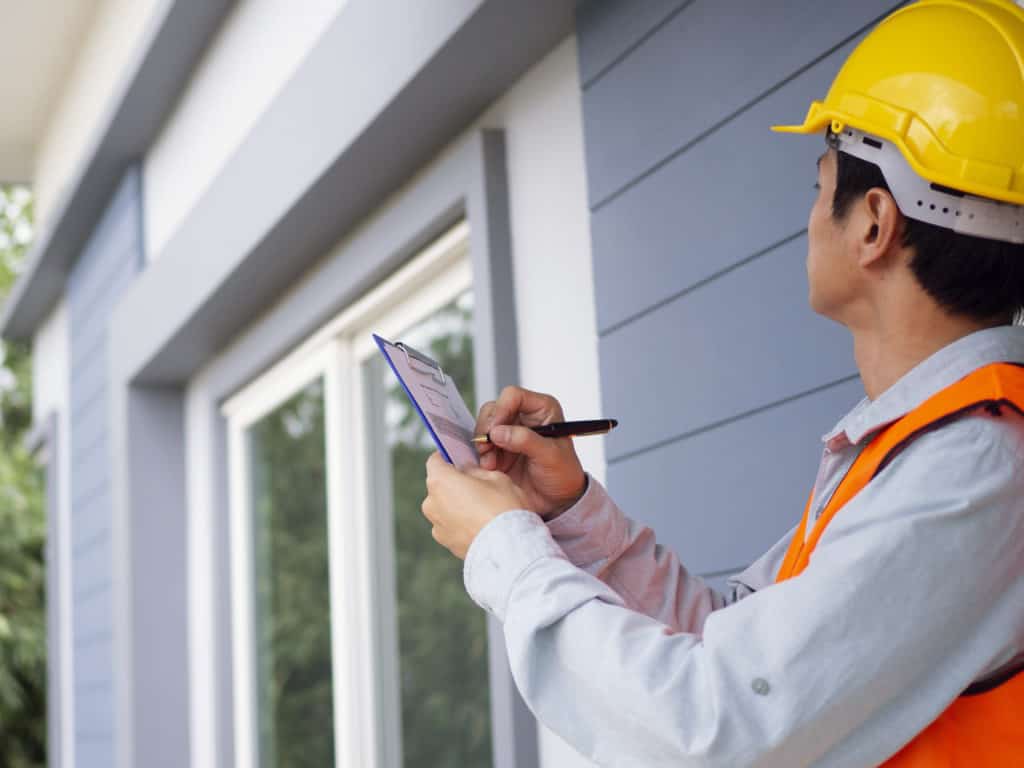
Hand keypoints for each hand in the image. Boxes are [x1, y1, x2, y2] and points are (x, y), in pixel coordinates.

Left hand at [422, 452, 528, 559]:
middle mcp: (431, 503)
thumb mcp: (496, 477)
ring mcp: (437, 526)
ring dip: (458, 505)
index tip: (460, 460)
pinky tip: (481, 525)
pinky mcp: (446, 543)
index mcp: (440, 481)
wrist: (508, 548)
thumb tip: (468, 470)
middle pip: (439, 486)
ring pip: (445, 507)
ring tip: (483, 510)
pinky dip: (461, 524)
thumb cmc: (504, 510)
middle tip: (479, 486)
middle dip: (455, 484)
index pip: (435, 461)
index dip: (448, 458)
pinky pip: (451, 526)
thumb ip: (476, 471)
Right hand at [474, 386, 586, 518]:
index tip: (495, 430)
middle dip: (487, 427)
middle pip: (494, 408)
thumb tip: (498, 432)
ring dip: (483, 442)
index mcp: (542, 409)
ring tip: (491, 461)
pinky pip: (482, 443)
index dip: (501, 409)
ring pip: (485, 425)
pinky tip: (490, 467)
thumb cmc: (563, 473)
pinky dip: (482, 454)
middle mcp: (524, 416)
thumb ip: (525, 440)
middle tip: (487, 446)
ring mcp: (510, 431)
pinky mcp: (499, 448)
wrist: (558, 500)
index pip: (513, 396)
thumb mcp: (550, 456)